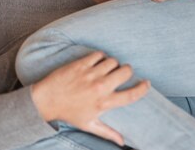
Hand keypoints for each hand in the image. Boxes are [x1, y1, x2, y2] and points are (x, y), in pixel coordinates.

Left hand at [30, 51, 149, 145]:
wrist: (47, 100)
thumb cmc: (69, 113)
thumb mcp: (89, 124)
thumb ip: (108, 132)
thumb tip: (123, 142)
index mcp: (104, 103)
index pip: (131, 95)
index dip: (143, 88)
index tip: (146, 83)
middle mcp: (100, 87)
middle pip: (126, 71)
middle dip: (127, 70)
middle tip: (121, 73)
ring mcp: (90, 74)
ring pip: (113, 61)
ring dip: (112, 63)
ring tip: (106, 68)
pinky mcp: (81, 64)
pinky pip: (99, 54)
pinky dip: (100, 57)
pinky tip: (96, 62)